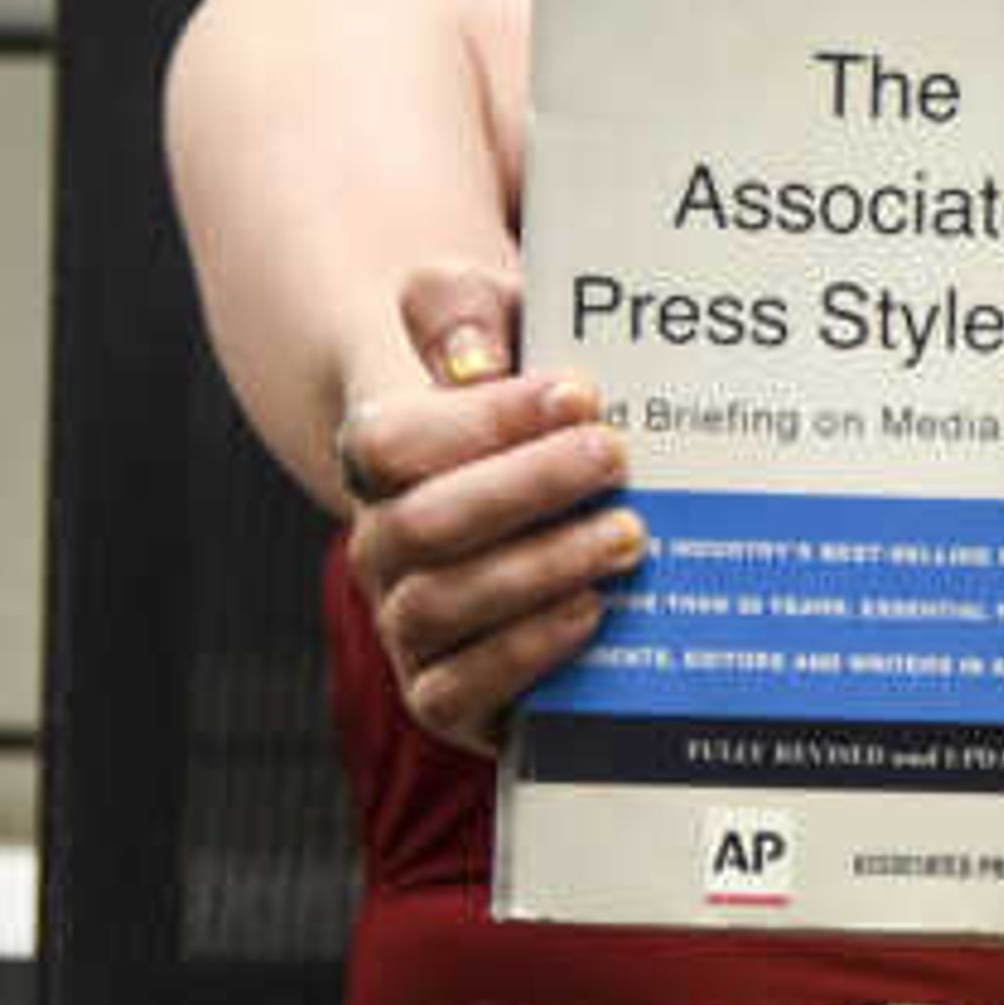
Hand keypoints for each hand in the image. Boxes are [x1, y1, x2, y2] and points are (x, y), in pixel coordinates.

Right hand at [332, 268, 640, 750]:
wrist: (542, 513)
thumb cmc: (522, 414)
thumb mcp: (497, 331)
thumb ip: (464, 308)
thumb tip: (471, 363)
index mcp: (375, 459)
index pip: (393, 442)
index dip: (485, 421)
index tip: (580, 394)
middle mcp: (379, 546)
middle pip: (422, 525)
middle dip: (527, 490)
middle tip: (616, 460)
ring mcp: (406, 626)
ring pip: (442, 605)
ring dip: (542, 569)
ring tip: (627, 538)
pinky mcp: (443, 697)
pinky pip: (457, 690)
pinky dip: (527, 653)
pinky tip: (593, 611)